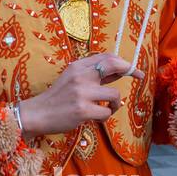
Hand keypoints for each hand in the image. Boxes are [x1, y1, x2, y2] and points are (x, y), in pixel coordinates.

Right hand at [17, 53, 143, 136]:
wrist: (37, 114)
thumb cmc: (57, 98)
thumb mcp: (72, 80)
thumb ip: (92, 75)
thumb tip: (118, 71)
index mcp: (77, 66)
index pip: (105, 57)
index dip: (123, 62)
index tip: (133, 69)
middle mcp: (80, 76)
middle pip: (113, 65)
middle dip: (130, 70)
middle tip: (138, 76)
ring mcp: (82, 93)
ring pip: (114, 95)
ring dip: (115, 104)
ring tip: (105, 109)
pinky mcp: (83, 110)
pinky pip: (107, 113)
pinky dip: (104, 117)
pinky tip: (95, 118)